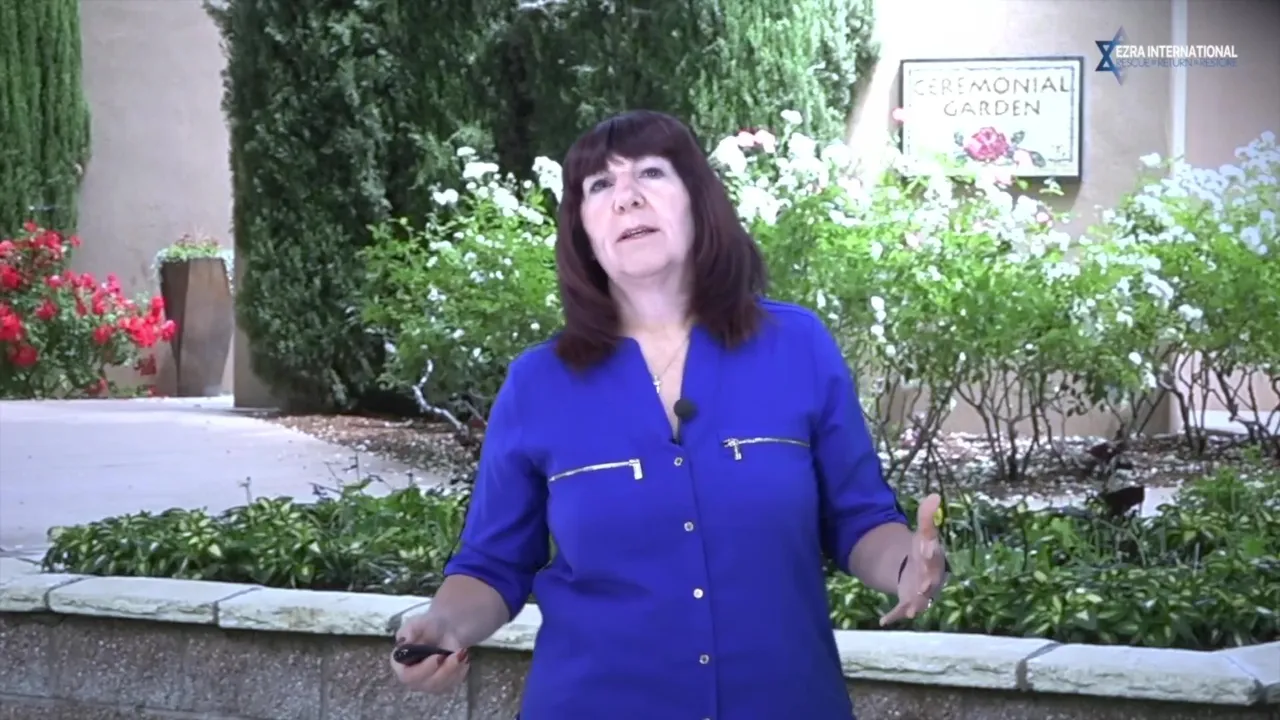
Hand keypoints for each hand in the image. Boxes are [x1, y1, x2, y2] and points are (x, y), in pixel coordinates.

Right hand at [390, 612, 469, 692]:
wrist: (444, 629)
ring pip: (441, 686)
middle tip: (456, 654)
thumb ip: (409, 630)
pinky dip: (460, 672)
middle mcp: (412, 678)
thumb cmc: (426, 626)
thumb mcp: (416, 623)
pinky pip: (452, 684)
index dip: (423, 670)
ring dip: (454, 670)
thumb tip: (404, 641)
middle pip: (427, 684)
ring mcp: (427, 683)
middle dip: (444, 670)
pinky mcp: (442, 684)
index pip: (407, 676)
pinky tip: (464, 657)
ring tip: (461, 652)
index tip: (438, 657)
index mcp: (400, 663)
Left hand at [879, 493, 946, 625]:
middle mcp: (931, 577)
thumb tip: (935, 494)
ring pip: (921, 600)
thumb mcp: (924, 532)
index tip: (926, 547)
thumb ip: (926, 515)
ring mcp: (921, 593)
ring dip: (917, 605)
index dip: (930, 551)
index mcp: (934, 558)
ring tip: (912, 611)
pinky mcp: (910, 603)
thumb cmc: (924, 551)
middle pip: (930, 579)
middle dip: (927, 582)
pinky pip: (902, 611)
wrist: (922, 573)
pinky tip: (883, 621)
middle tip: (922, 585)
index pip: (934, 553)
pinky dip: (895, 616)